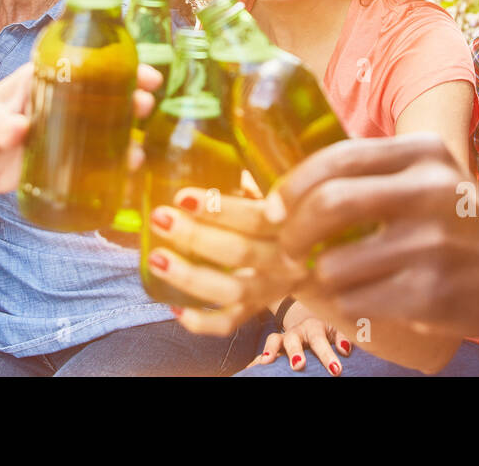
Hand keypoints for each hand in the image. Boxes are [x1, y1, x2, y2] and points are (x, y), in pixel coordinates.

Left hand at [0, 63, 162, 194]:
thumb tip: (18, 131)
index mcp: (46, 82)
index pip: (91, 68)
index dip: (122, 68)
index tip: (148, 75)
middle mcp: (61, 107)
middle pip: (106, 100)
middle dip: (132, 101)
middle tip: (145, 107)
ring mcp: (62, 137)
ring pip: (103, 135)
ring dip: (125, 141)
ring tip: (137, 154)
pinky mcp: (57, 166)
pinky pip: (88, 168)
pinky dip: (108, 172)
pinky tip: (124, 180)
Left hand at [147, 188, 307, 336]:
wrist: (322, 260)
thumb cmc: (286, 215)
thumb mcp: (278, 195)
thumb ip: (252, 182)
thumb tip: (215, 154)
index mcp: (290, 224)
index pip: (254, 217)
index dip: (218, 208)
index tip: (182, 196)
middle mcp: (284, 260)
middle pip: (239, 252)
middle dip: (194, 236)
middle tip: (159, 218)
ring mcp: (270, 290)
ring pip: (230, 292)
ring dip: (189, 276)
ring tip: (156, 259)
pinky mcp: (257, 311)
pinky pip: (228, 324)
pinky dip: (199, 320)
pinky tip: (173, 305)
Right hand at [250, 307, 349, 375]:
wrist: (306, 320)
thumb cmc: (324, 331)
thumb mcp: (335, 330)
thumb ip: (341, 338)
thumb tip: (345, 349)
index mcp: (314, 328)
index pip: (320, 341)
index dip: (327, 355)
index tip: (336, 370)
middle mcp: (296, 331)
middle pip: (293, 339)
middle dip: (295, 352)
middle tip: (299, 366)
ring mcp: (283, 338)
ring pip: (273, 340)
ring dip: (269, 350)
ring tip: (266, 362)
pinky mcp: (274, 346)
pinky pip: (263, 352)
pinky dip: (256, 360)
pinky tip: (252, 368)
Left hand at [270, 133, 478, 340]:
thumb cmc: (458, 222)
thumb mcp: (426, 176)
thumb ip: (369, 174)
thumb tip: (286, 191)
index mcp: (424, 153)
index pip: (336, 158)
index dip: (293, 185)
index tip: (274, 207)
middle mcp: (430, 192)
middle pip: (328, 204)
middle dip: (293, 231)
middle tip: (288, 247)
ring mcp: (431, 244)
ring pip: (335, 263)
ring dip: (323, 276)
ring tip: (339, 276)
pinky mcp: (430, 293)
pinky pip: (355, 300)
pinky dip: (348, 302)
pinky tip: (367, 296)